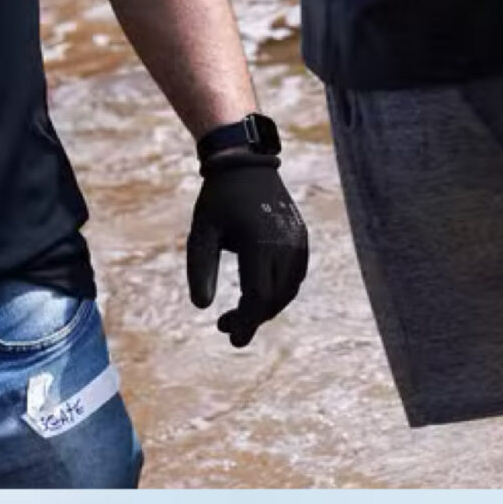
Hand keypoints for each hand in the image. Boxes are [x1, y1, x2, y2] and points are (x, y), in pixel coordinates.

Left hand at [187, 153, 309, 346]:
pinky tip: (258, 293)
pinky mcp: (302, 239)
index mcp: (259, 243)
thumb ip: (200, 269)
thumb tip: (202, 307)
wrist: (246, 164)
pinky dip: (278, 292)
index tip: (232, 339)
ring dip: (266, 308)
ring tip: (240, 312)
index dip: (246, 322)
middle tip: (225, 326)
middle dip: (252, 319)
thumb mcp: (201, 233)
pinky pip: (295, 277)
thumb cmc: (218, 200)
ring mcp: (298, 242)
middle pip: (274, 299)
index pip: (258, 296)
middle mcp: (285, 245)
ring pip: (288, 291)